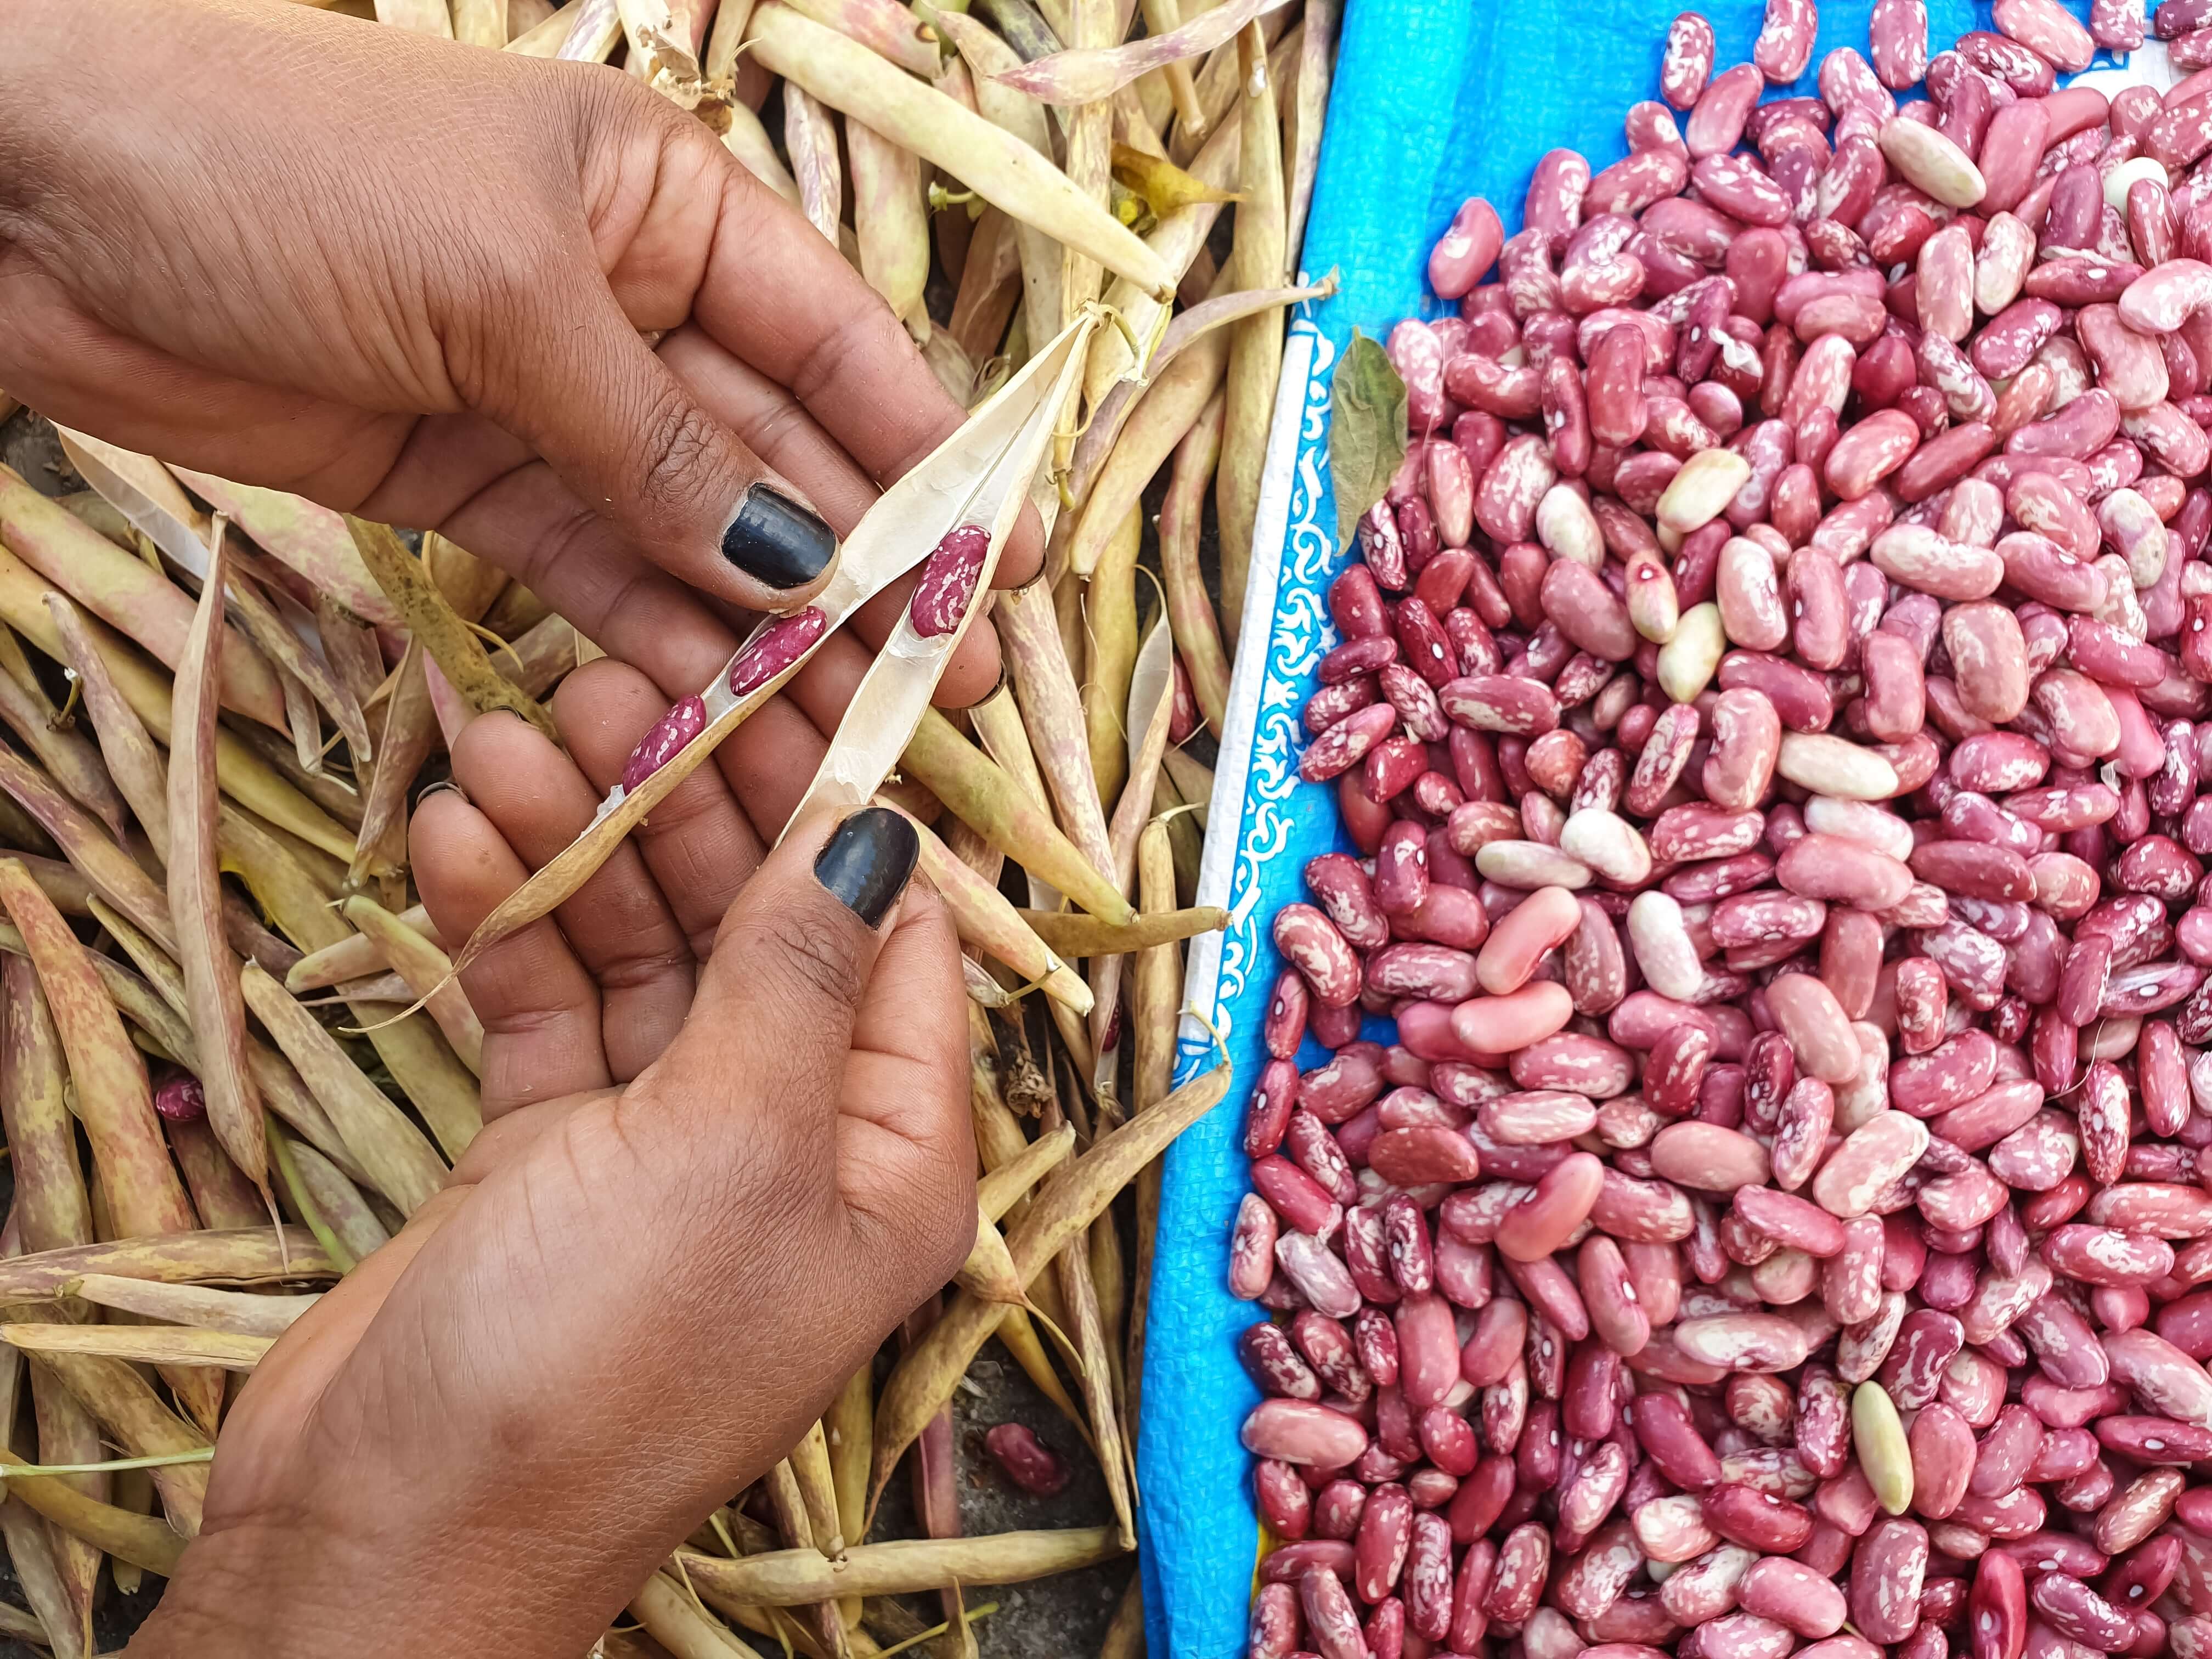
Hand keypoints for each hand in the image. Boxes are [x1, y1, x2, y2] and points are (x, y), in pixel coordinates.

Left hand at [0, 0, 1032, 850]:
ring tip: (841, 727)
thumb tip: (797, 564)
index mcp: (665, 201)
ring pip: (689, 535)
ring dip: (762, 632)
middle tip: (939, 685)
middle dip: (858, 572)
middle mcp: (626, 301)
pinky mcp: (463, 484)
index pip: (835, 343)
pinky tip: (713, 708)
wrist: (24, 199)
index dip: (925, 459)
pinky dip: (647, 642)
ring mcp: (544, 400)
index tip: (994, 568)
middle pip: (776, 456)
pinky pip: (588, 575)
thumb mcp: (506, 289)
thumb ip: (659, 441)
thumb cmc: (277, 166)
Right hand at [126, 670, 976, 1658]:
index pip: (900, 936)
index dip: (845, 802)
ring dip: (584, 843)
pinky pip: (548, 1001)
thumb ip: (798, 975)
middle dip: (693, 804)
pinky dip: (511, 920)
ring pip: (644, 948)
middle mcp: (793, 1137)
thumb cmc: (605, 1358)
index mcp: (891, 1151)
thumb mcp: (732, 1144)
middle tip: (618, 682)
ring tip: (513, 736)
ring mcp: (665, 1139)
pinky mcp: (548, 1147)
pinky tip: (461, 834)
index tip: (785, 680)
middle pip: (762, 924)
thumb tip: (881, 831)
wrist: (397, 1530)